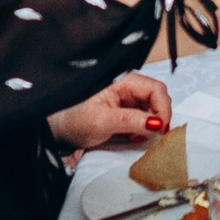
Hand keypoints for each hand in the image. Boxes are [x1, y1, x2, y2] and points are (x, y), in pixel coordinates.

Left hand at [53, 71, 173, 153]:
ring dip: (151, 125)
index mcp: (123, 81)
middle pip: (157, 97)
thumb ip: (131, 121)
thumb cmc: (73, 120)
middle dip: (158, 117)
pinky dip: (143, 129)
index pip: (156, 89)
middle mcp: (128, 86)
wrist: (57, 129)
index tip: (160, 129)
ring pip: (152, 108)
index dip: (163, 108)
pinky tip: (133, 137)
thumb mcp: (102, 122)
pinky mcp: (125, 110)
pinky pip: (144, 116)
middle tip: (149, 136)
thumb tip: (158, 124)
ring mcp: (127, 98)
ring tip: (137, 138)